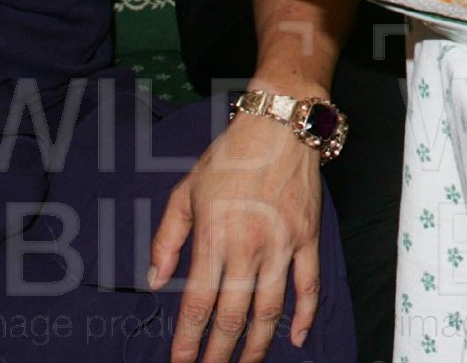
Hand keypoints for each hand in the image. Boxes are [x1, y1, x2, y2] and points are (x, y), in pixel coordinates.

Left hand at [149, 108, 325, 362]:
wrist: (280, 127)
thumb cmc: (229, 158)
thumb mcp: (184, 192)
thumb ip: (167, 239)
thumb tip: (156, 282)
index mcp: (214, 237)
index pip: (197, 304)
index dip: (187, 341)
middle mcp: (248, 247)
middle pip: (232, 316)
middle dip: (219, 352)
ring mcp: (282, 244)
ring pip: (271, 309)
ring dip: (257, 345)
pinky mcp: (308, 238)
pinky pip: (309, 285)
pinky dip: (305, 315)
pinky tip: (296, 339)